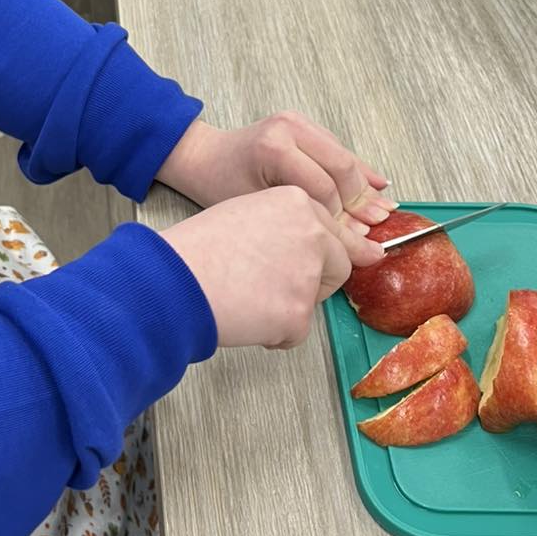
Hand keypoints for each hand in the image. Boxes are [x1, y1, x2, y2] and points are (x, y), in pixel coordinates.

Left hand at [156, 114, 394, 224]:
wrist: (204, 157)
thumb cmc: (220, 185)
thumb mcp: (255, 207)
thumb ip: (300, 218)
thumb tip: (348, 238)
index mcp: (274, 147)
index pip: (322, 187)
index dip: (340, 217)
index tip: (354, 240)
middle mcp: (290, 128)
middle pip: (340, 167)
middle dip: (360, 200)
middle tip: (376, 225)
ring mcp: (298, 122)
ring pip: (344, 156)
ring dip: (364, 186)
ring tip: (384, 211)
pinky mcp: (304, 124)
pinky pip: (338, 149)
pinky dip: (357, 170)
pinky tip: (377, 185)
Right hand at [161, 188, 384, 348]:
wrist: (172, 279)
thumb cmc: (196, 249)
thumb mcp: (245, 214)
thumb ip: (286, 224)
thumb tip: (322, 244)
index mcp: (296, 201)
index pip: (334, 231)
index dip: (333, 251)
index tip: (364, 254)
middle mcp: (311, 232)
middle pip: (338, 266)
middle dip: (315, 283)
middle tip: (271, 287)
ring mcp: (308, 273)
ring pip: (314, 301)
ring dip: (287, 308)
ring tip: (244, 297)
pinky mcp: (298, 313)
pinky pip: (295, 332)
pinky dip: (273, 334)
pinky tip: (244, 316)